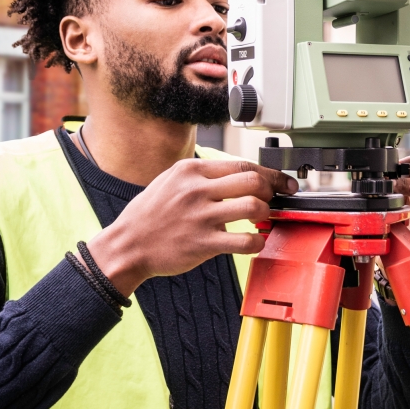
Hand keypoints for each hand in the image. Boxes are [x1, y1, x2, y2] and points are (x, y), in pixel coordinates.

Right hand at [84, 159, 297, 295]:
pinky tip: (255, 241)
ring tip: (263, 219)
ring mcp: (200, 217)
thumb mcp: (171, 180)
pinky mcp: (203, 244)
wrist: (128, 243)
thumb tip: (240, 176)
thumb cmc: (151, 213)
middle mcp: (197, 190)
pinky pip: (244, 241)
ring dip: (266, 213)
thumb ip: (203, 175)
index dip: (269, 173)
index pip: (242, 164)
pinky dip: (258, 241)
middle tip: (276, 199)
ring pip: (252, 207)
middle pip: (252, 180)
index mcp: (191, 170)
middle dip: (272, 189)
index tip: (281, 182)